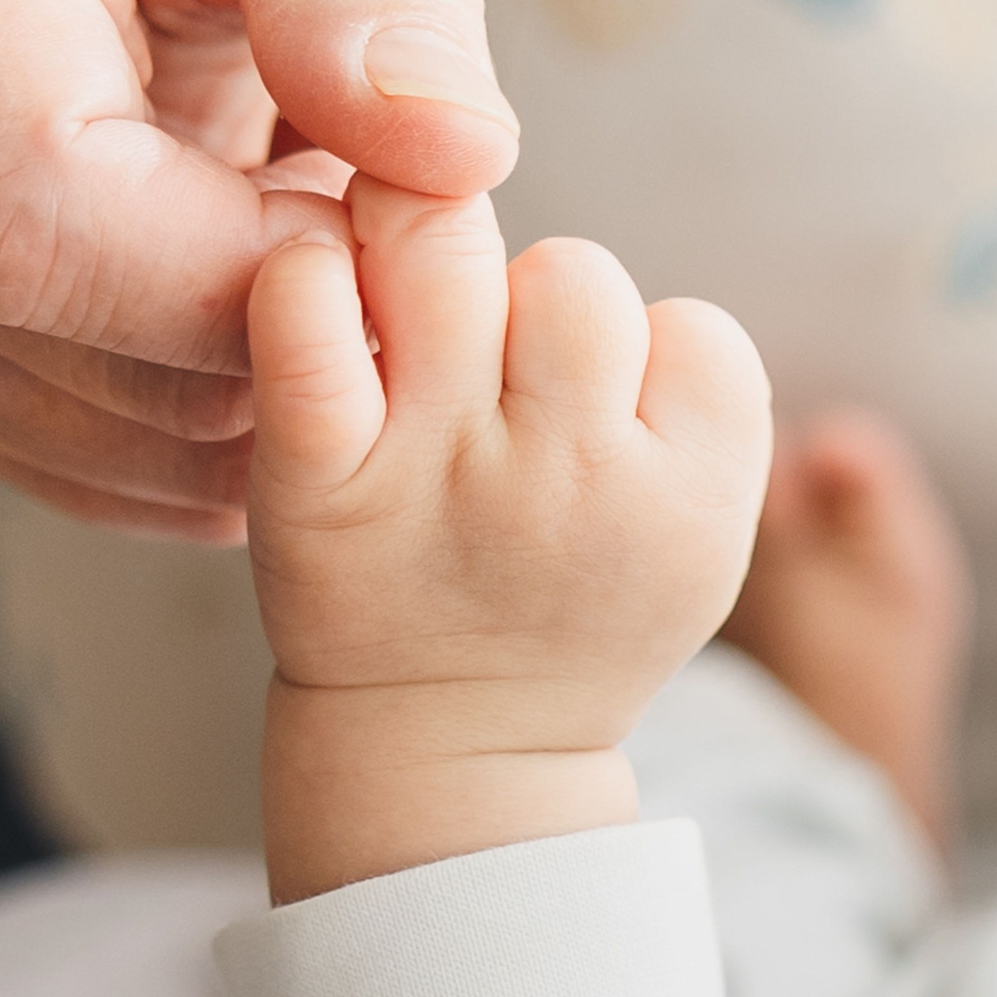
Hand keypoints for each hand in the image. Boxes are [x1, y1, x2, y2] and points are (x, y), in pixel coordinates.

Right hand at [0, 0, 519, 537]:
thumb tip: (450, 157)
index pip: (26, 204)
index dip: (239, 277)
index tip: (404, 220)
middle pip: (33, 330)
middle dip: (265, 334)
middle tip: (403, 219)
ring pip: (47, 419)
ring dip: (241, 382)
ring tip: (321, 214)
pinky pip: (44, 442)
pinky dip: (195, 418)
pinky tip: (268, 291)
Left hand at [245, 179, 772, 901]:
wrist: (442, 748)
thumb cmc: (565, 608)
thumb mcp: (691, 536)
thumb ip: (684, 401)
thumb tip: (593, 254)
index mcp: (691, 499)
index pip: (693, 326)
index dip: (639, 350)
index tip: (594, 415)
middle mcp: (575, 481)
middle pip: (574, 274)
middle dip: (534, 296)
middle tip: (488, 359)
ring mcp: (443, 476)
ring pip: (452, 248)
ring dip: (423, 252)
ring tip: (406, 314)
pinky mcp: (319, 482)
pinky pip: (306, 316)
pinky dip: (303, 277)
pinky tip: (311, 291)